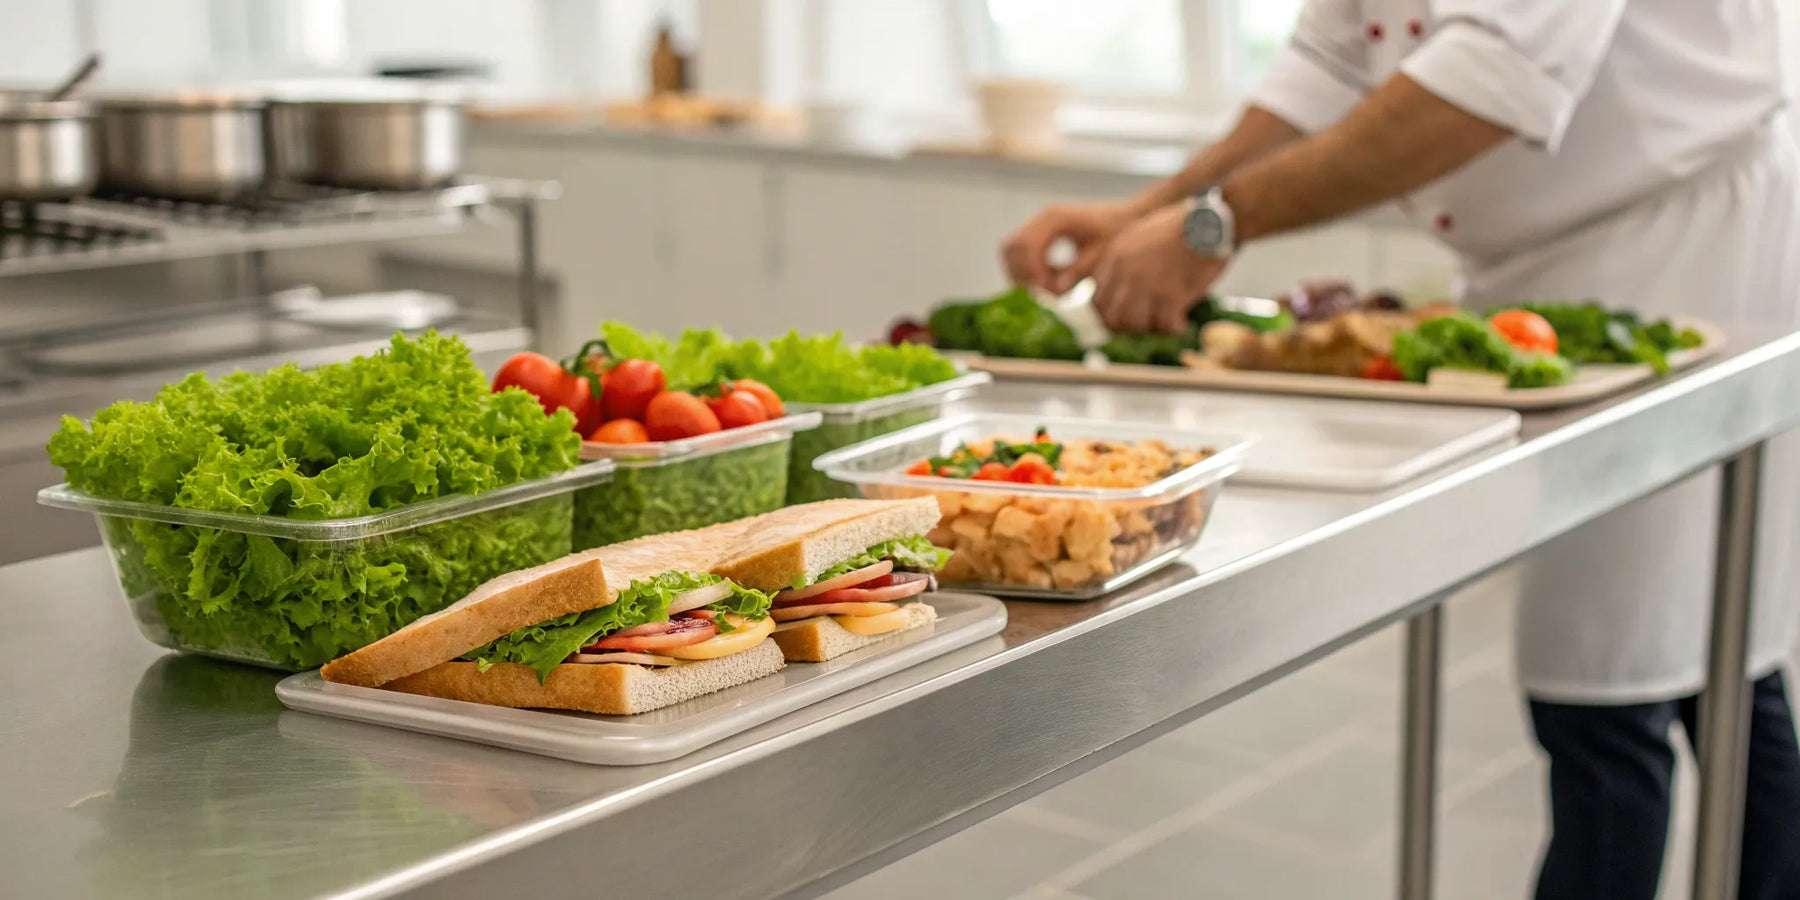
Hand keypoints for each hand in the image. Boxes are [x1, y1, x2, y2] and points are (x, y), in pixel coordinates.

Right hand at [1000, 201, 1135, 293]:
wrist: (1124, 217)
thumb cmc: (1115, 233)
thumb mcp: (1101, 254)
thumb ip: (1079, 271)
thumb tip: (1057, 289)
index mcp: (1056, 219)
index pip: (1029, 246)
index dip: (1034, 272)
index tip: (1047, 291)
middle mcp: (1042, 218)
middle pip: (1012, 247)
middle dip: (1021, 274)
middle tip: (1040, 293)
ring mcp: (1039, 223)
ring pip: (1011, 250)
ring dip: (1020, 273)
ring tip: (1043, 289)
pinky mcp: (1039, 232)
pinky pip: (1020, 251)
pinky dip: (1026, 269)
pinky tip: (1045, 282)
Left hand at [1092, 203, 1226, 333]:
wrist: (1210, 220)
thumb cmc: (1182, 224)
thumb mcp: (1141, 232)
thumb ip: (1126, 258)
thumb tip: (1124, 284)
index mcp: (1116, 256)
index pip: (1098, 299)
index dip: (1111, 313)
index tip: (1126, 316)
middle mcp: (1127, 273)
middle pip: (1112, 317)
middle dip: (1128, 326)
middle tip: (1147, 324)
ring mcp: (1147, 285)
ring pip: (1135, 325)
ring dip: (1151, 328)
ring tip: (1166, 323)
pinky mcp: (1171, 296)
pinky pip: (1164, 326)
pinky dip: (1174, 329)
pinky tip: (1182, 324)